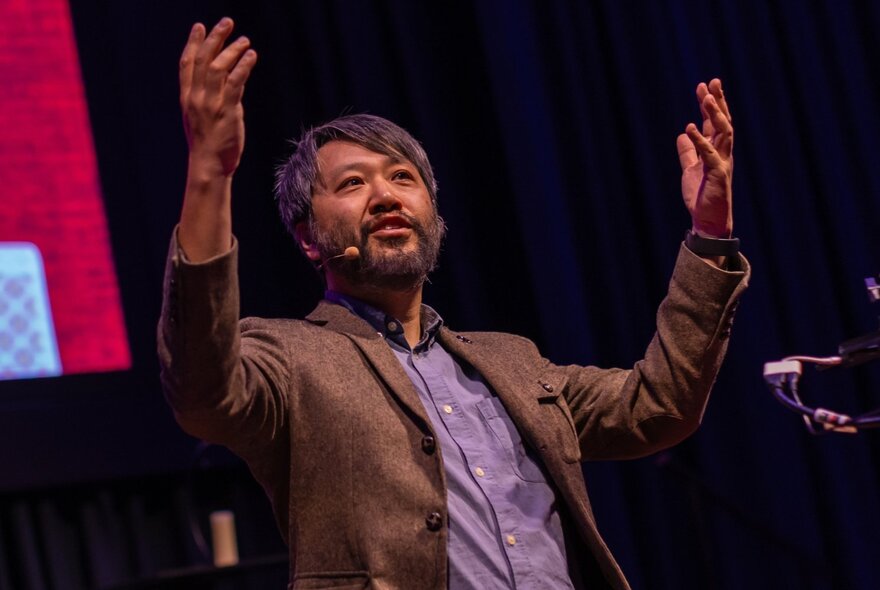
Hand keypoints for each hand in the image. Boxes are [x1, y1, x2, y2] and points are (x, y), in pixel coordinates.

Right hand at [179, 18, 256, 178]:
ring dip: (232, 50)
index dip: (193, 43)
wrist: (208, 165)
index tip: (200, 26)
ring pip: (218, 68)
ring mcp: (210, 104)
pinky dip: (243, 67)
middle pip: (202, 59)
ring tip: (244, 40)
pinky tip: (251, 56)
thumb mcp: (202, 117)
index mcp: (187, 98)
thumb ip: (211, 97)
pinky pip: (235, 83)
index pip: (187, 64)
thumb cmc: (208, 144)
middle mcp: (196, 97)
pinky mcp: (227, 111)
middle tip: (227, 22)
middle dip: (214, 38)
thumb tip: (228, 81)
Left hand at [676, 79, 732, 237]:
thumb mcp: (690, 170)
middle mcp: (723, 153)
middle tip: (712, 83)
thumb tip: (682, 135)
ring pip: (723, 133)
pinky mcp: (718, 174)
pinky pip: (709, 153)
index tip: (705, 86)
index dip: (711, 105)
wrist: (707, 219)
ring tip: (706, 98)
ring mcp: (722, 162)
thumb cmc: (701, 196)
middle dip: (718, 102)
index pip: (716, 123)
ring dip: (715, 115)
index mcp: (716, 150)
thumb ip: (688, 152)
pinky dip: (700, 140)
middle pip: (723, 122)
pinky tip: (690, 128)